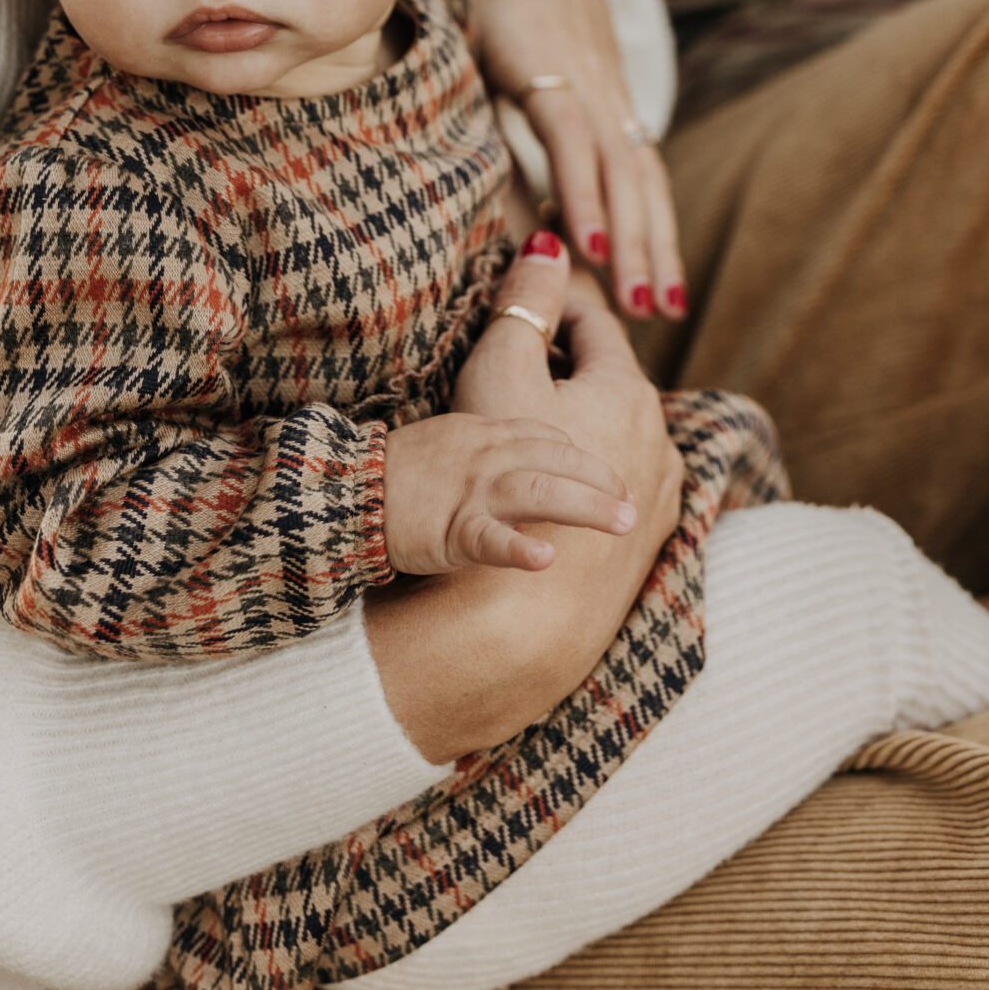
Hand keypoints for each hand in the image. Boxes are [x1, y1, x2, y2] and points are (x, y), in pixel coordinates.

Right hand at [382, 362, 637, 576]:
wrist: (352, 490)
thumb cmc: (410, 470)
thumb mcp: (464, 436)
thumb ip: (507, 439)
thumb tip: (549, 452)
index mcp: (496, 430)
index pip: (555, 433)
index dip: (589, 453)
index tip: (618, 473)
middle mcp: (492, 453)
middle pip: (560, 454)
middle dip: (604, 475)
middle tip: (636, 500)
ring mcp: (475, 489)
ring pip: (538, 488)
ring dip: (584, 503)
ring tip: (621, 520)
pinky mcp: (452, 527)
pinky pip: (489, 537)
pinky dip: (517, 547)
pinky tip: (545, 558)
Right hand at [452, 239, 680, 558]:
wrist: (521, 607)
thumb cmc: (501, 472)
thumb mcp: (501, 369)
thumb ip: (527, 301)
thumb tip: (551, 240)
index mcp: (626, 388)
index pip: (596, 323)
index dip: (558, 304)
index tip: (528, 301)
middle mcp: (659, 436)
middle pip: (610, 380)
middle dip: (571, 366)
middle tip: (523, 362)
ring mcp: (661, 492)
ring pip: (618, 434)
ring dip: (583, 422)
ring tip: (537, 424)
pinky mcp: (648, 540)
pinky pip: (620, 484)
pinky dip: (592, 472)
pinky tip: (558, 483)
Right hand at [464, 0, 686, 321]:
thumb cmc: (512, 22)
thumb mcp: (523, 88)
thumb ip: (528, 144)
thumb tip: (523, 215)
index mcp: (603, 105)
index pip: (643, 180)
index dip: (659, 235)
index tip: (667, 298)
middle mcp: (604, 100)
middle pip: (642, 185)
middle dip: (655, 252)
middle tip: (663, 318)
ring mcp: (580, 84)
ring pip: (619, 173)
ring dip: (634, 242)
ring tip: (638, 303)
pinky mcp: (543, 69)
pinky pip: (572, 143)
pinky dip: (585, 195)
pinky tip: (594, 244)